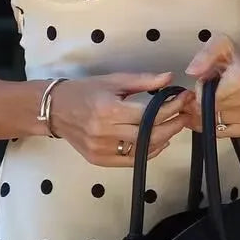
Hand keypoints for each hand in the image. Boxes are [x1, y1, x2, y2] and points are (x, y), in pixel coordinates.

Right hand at [47, 71, 190, 166]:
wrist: (54, 109)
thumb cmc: (84, 91)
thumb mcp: (113, 81)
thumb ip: (143, 81)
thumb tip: (169, 78)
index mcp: (109, 109)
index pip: (150, 113)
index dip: (171, 107)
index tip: (184, 99)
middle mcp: (105, 132)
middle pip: (149, 134)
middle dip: (172, 125)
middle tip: (185, 115)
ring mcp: (101, 148)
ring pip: (142, 150)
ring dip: (163, 139)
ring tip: (174, 127)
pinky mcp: (98, 160)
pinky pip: (130, 160)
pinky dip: (148, 153)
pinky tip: (158, 143)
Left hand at [185, 34, 239, 138]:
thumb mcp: (224, 45)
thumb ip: (205, 55)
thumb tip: (192, 71)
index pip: (205, 97)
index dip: (197, 92)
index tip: (199, 86)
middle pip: (208, 111)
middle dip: (199, 103)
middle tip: (202, 93)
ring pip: (213, 123)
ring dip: (205, 114)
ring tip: (212, 100)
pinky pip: (223, 132)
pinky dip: (214, 125)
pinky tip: (214, 114)